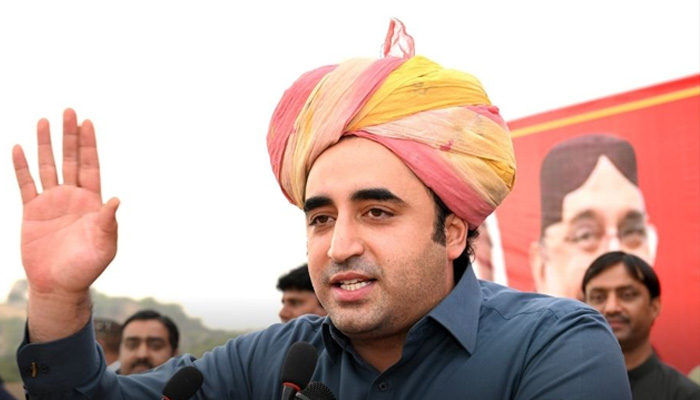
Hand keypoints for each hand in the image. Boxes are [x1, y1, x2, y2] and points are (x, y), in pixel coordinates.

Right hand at [13, 109, 118, 339]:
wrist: (60, 285)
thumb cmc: (87, 267)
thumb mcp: (104, 245)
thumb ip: (108, 222)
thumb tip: (116, 199)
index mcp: (92, 202)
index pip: (91, 165)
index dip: (89, 144)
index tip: (87, 122)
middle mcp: (72, 197)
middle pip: (71, 159)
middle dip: (70, 136)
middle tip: (69, 110)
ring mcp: (52, 202)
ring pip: (48, 166)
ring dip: (46, 145)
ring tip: (44, 120)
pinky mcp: (32, 212)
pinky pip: (25, 184)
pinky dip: (21, 166)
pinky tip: (19, 147)